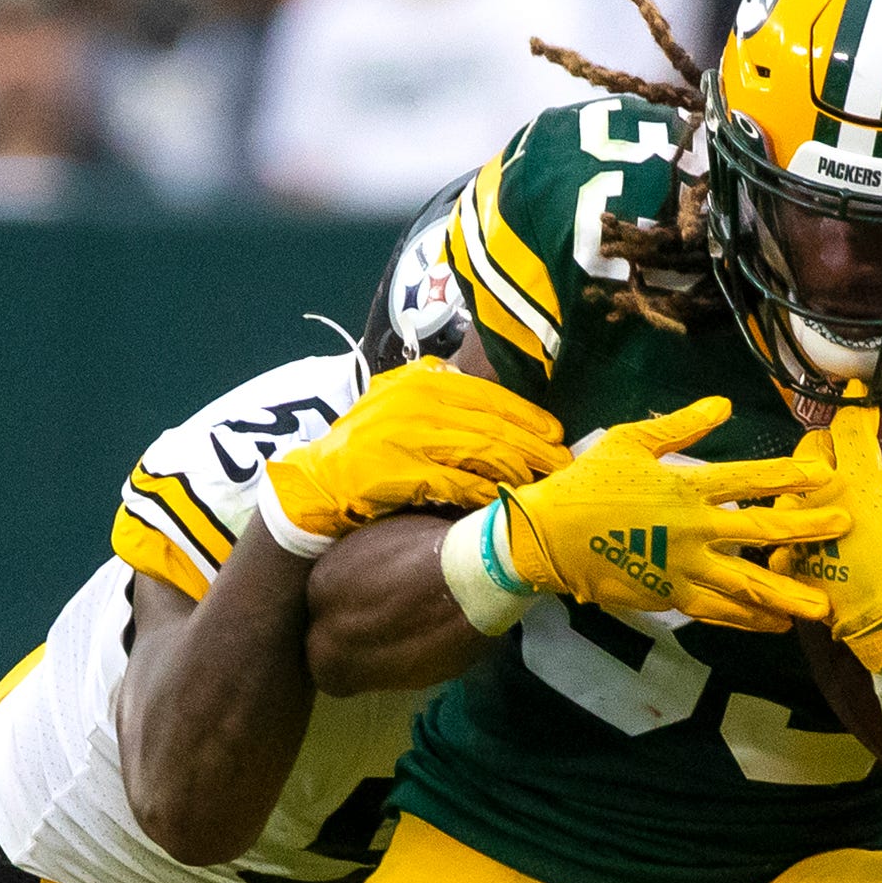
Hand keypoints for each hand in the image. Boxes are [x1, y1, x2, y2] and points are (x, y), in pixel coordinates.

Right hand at [261, 358, 567, 554]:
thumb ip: (442, 398)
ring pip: (485, 451)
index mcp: (422, 381)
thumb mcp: (401, 406)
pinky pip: (461, 482)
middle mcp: (418, 402)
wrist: (316, 485)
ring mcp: (409, 436)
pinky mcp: (404, 471)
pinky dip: (488, 492)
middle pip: (495, 424)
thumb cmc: (368, 449)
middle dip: (536, 446)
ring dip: (521, 469)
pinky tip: (508, 500)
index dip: (529, 417)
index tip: (557, 434)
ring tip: (546, 483)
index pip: (490, 396)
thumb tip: (498, 408)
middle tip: (565, 463)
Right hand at [473, 396, 841, 631]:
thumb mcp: (631, 442)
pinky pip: (720, 611)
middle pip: (761, 533)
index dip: (789, 477)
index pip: (749, 478)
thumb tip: (723, 405)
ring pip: (747, 585)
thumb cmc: (589, 483)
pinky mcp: (672, 596)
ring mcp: (684, 568)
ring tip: (822, 608)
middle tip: (843, 530)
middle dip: (806, 532)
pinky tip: (776, 625)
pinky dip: (750, 619)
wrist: (549, 536)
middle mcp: (693, 529)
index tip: (824, 476)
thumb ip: (682, 427)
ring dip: (787, 595)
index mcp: (686, 487)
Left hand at [790, 404, 881, 670]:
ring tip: (822, 492)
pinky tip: (808, 535)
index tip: (860, 394)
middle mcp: (820, 496)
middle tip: (840, 446)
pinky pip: (783, 536)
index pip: (851, 427)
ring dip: (805, 487)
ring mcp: (800, 528)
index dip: (858, 406)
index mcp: (858, 480)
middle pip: (810, 450)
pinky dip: (795, 533)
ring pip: (789, 490)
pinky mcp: (791, 559)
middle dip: (826, 443)